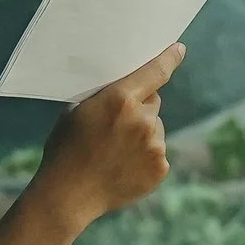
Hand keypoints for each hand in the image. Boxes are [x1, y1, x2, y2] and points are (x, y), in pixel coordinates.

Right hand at [28, 43, 183, 229]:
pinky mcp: (160, 167)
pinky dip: (145, 156)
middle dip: (139, 106)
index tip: (179, 49)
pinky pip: (158, 151)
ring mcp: (155, 145)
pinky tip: (122, 165)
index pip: (155, 71)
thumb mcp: (77, 111)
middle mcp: (143, 120)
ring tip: (114, 151)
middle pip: (153, 101)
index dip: (169, 58)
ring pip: (155, 128)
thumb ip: (105, 96)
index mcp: (120, 99)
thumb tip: (124, 86)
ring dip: (142, 133)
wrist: (68, 195)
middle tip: (116, 124)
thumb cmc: (66, 149)